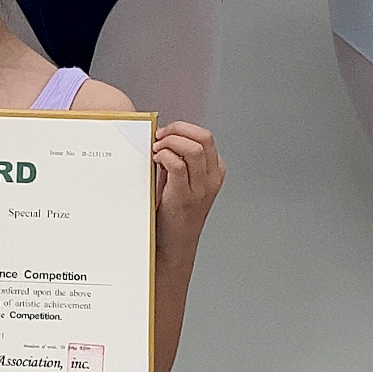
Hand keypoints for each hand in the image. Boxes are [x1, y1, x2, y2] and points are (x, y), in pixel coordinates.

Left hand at [151, 121, 224, 251]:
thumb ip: (180, 159)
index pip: (205, 137)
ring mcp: (200, 188)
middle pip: (203, 138)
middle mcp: (213, 178)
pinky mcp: (184, 197)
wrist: (175, 242)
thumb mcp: (184, 180)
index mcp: (216, 171)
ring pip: (192, 149)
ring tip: (157, 149)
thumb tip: (163, 136)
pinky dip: (165, 156)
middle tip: (160, 136)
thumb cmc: (176, 211)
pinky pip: (177, 166)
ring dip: (170, 142)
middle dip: (177, 130)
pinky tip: (156, 159)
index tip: (165, 132)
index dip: (183, 128)